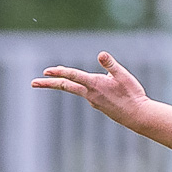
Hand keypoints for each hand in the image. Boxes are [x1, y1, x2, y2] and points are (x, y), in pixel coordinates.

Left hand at [33, 51, 150, 126]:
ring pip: (76, 89)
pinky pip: (88, 93)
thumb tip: (100, 54)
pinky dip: (83, 87)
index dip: (59, 72)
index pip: (73, 76)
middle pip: (65, 86)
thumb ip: (111, 64)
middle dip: (48, 84)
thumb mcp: (124, 76)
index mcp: (95, 85)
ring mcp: (93, 101)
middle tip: (33, 83)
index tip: (46, 71)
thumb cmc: (133, 95)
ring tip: (53, 75)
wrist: (138, 117)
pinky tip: (95, 86)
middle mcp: (90, 94)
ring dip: (63, 83)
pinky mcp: (98, 105)